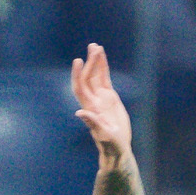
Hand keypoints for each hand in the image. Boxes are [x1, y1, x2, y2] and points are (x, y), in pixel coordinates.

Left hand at [71, 42, 131, 163]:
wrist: (117, 148)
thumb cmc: (110, 145)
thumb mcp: (103, 134)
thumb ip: (92, 123)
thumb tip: (79, 113)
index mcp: (90, 108)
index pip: (80, 88)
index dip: (78, 74)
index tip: (78, 61)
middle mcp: (93, 101)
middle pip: (88, 78)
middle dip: (90, 62)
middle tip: (93, 47)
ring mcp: (101, 98)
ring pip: (96, 76)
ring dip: (95, 61)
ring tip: (95, 46)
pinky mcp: (109, 97)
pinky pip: (105, 79)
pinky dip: (103, 68)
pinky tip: (102, 56)